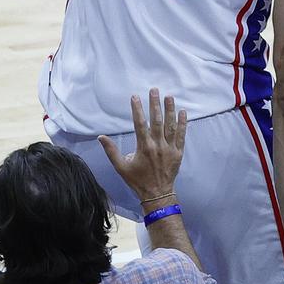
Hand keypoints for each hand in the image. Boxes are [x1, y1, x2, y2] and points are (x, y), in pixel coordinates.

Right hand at [99, 89, 186, 204]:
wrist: (157, 194)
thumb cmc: (137, 180)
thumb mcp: (121, 167)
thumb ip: (111, 151)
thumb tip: (101, 137)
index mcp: (144, 147)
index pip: (140, 124)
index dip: (137, 109)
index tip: (135, 97)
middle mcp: (157, 146)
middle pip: (157, 121)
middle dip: (155, 104)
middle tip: (154, 90)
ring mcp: (169, 149)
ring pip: (170, 126)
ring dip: (170, 110)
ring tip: (169, 97)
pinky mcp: (178, 153)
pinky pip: (181, 135)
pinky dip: (183, 123)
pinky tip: (183, 112)